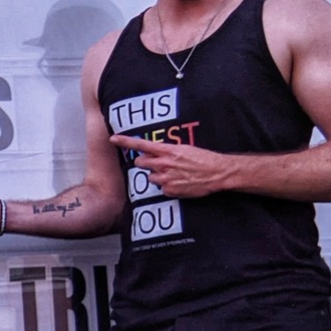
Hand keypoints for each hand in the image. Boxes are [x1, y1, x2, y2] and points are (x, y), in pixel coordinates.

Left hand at [109, 135, 227, 198]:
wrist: (217, 173)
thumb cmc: (203, 159)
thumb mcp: (184, 149)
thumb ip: (167, 151)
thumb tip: (156, 152)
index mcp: (167, 150)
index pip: (141, 145)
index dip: (125, 141)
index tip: (113, 139)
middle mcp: (163, 164)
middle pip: (140, 163)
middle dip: (144, 163)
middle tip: (156, 164)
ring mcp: (165, 178)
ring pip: (150, 177)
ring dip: (157, 176)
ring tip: (173, 174)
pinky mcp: (169, 190)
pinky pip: (161, 189)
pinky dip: (167, 187)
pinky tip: (179, 183)